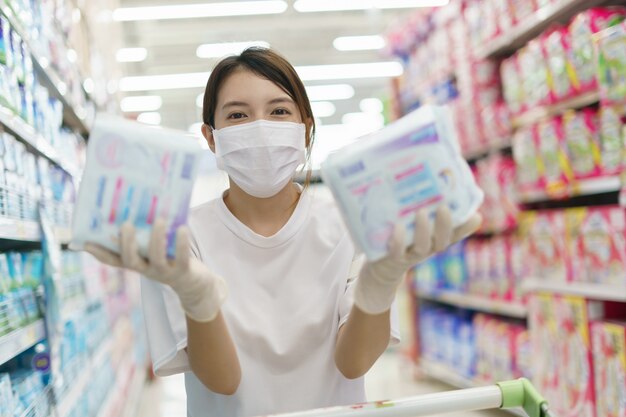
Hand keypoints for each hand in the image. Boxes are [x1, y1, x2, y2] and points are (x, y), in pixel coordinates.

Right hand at [84, 220, 226, 322]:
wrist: (195, 285)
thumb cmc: (172, 258)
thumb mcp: (156, 247)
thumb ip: (147, 233)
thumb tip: (140, 205)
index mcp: (137, 262)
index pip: (113, 260)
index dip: (98, 252)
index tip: (84, 242)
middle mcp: (146, 269)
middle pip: (131, 260)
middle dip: (127, 243)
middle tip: (126, 224)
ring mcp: (164, 273)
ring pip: (156, 258)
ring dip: (156, 239)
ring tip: (159, 220)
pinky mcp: (183, 272)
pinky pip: (181, 259)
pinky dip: (182, 244)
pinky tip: (183, 228)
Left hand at [354, 206, 481, 314]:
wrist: (381, 267)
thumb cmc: (402, 238)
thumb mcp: (414, 223)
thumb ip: (426, 208)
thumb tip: (438, 183)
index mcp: (435, 239)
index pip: (455, 233)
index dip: (466, 226)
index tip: (476, 215)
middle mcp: (427, 248)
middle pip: (442, 241)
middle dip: (445, 225)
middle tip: (444, 208)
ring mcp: (410, 254)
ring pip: (421, 246)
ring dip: (423, 230)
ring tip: (422, 212)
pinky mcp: (393, 258)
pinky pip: (396, 251)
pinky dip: (398, 241)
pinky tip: (398, 227)